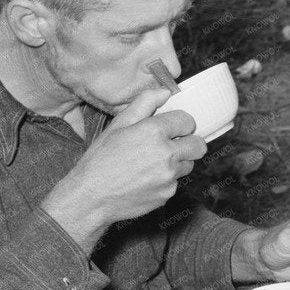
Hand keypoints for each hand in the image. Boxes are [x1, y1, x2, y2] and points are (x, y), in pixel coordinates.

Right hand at [45, 89, 207, 245]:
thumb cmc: (100, 159)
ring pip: (188, 165)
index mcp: (154, 132)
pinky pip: (176, 183)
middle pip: (199, 145)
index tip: (174, 128)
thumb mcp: (117, 126)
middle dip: (190, 142)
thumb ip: (143, 104)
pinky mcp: (168, 194)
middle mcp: (166, 154)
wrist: (91, 198)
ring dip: (178, 162)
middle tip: (175, 144)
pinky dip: (166, 180)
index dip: (181, 123)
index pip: (188, 121)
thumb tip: (165, 92)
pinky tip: (145, 180)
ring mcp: (169, 177)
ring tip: (152, 163)